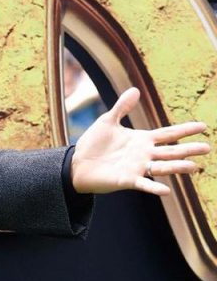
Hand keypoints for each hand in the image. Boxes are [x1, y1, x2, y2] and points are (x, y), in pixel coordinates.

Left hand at [71, 87, 209, 194]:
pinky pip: (144, 184)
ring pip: (163, 167)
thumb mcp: (108, 121)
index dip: (185, 130)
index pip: (168, 134)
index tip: (203, 125)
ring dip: (177, 167)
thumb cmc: (94, 143)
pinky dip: (154, 188)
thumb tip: (135, 89)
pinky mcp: (127, 180)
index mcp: (142, 140)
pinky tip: (166, 191)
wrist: (78, 163)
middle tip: (207, 147)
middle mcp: (145, 155)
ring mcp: (138, 168)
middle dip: (188, 149)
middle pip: (171, 151)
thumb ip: (122, 107)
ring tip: (194, 166)